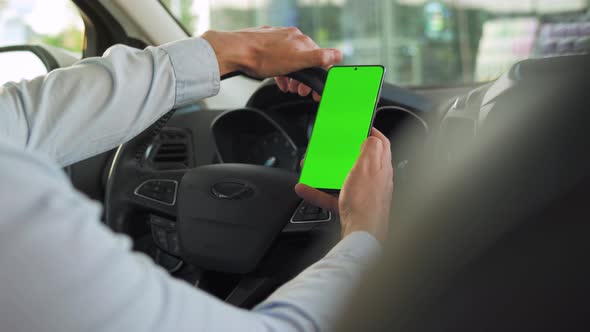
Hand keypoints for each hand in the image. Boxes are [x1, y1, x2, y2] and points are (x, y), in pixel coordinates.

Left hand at [202, 26, 340, 98]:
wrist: (235, 51)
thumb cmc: (262, 58)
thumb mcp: (296, 61)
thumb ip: (318, 58)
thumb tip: (338, 54)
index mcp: (300, 40)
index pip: (319, 57)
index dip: (318, 75)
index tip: (314, 89)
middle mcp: (290, 36)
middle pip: (304, 59)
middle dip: (304, 77)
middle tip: (300, 91)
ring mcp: (276, 38)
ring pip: (290, 59)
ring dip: (292, 75)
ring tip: (288, 87)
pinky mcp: (264, 42)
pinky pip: (277, 58)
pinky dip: (280, 70)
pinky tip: (277, 79)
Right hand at [295, 128, 393, 242]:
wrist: (362, 236)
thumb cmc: (366, 203)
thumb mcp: (366, 168)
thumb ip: (370, 149)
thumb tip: (372, 136)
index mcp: (381, 167)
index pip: (381, 143)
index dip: (371, 132)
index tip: (359, 126)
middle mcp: (376, 181)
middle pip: (360, 161)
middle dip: (344, 153)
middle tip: (332, 148)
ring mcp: (365, 195)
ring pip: (344, 178)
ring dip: (328, 172)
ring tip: (314, 168)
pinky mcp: (353, 208)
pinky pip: (333, 196)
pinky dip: (320, 192)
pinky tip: (307, 189)